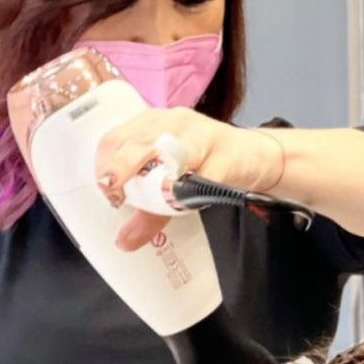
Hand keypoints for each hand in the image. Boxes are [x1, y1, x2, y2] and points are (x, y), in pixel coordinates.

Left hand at [95, 107, 282, 250]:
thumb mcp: (173, 181)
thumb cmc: (208, 163)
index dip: (106, 165)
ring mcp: (202, 136)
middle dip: (121, 170)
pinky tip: (186, 202)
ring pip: (170, 155)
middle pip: (138, 144)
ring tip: (150, 199)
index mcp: (152, 123)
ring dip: (156, 181)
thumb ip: (148, 206)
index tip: (107, 193)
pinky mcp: (226, 156)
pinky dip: (192, 191)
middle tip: (116, 197)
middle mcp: (174, 122)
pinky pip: (205, 175)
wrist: (257, 156)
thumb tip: (123, 241)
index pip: (115, 138)